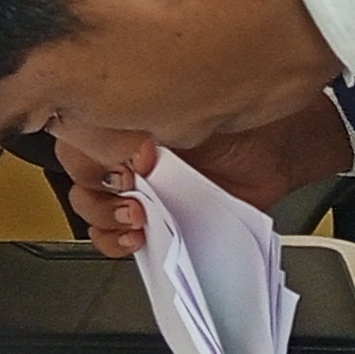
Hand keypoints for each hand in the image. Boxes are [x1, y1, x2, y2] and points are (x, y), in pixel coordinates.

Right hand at [54, 99, 354, 257]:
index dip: (87, 149)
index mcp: (122, 118)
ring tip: (138, 217)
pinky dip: (115, 242)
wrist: (280, 153)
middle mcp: (122, 151)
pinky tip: (136, 238)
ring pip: (88, 207)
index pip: (74, 131)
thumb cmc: (241, 121)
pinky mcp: (152, 219)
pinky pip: (112, 238)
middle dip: (98, 186)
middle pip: (78, 173)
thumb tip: (125, 150)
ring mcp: (135, 188)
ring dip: (104, 216)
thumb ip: (146, 122)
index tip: (120, 156)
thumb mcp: (188, 111)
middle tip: (131, 188)